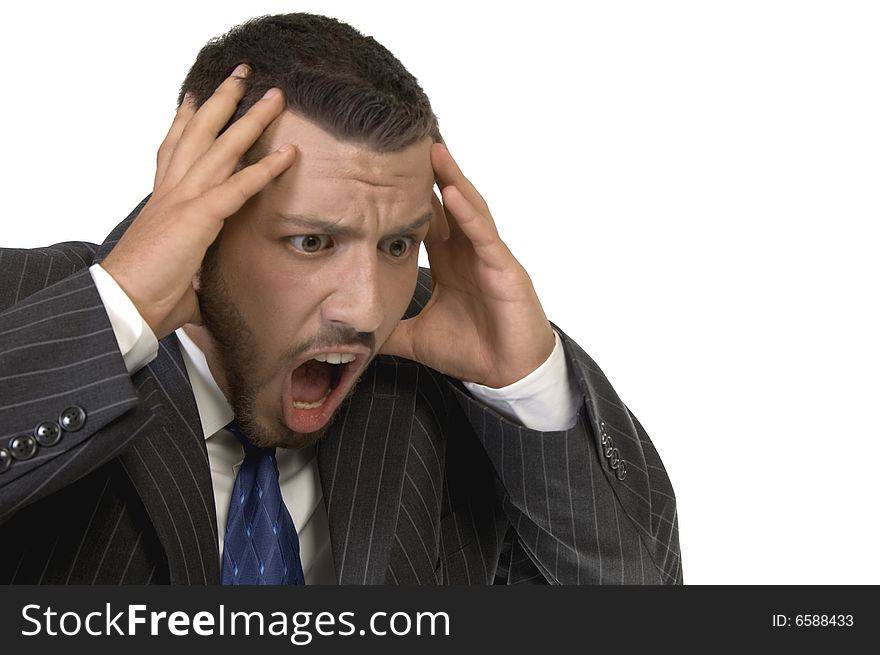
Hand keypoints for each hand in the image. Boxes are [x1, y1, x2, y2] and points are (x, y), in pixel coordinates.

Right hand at [101, 65, 296, 339]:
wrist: (124, 305)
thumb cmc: (144, 296)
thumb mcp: (175, 281)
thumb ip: (191, 282)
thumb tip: (199, 299)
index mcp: (163, 201)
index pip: (174, 151)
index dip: (185, 121)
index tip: (194, 98)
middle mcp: (172, 191)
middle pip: (199, 133)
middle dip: (223, 102)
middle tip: (241, 75)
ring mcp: (185, 199)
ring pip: (223, 147)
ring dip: (251, 118)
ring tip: (274, 95)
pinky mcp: (199, 215)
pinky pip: (240, 185)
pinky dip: (266, 168)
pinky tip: (289, 152)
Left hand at [380, 142, 555, 387]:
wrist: (508, 375)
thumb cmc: (472, 351)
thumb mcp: (417, 339)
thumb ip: (388, 332)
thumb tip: (352, 336)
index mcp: (449, 262)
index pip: (426, 220)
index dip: (406, 196)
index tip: (381, 170)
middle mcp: (469, 252)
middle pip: (447, 204)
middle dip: (429, 173)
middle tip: (405, 140)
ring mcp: (489, 257)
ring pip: (469, 209)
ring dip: (451, 178)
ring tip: (433, 149)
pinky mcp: (505, 270)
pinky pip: (485, 236)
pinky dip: (469, 214)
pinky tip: (453, 193)